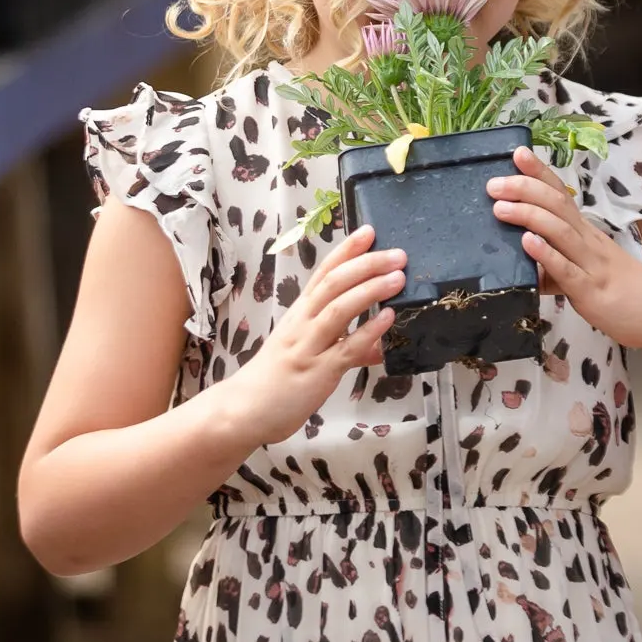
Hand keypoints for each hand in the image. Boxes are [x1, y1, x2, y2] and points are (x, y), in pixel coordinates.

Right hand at [225, 225, 405, 446]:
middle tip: (398, 254)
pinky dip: (368, 331)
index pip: (324, 272)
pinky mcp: (317, 371)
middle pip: (334, 283)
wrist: (243, 410)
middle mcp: (303, 323)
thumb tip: (377, 344)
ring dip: (370, 289)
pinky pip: (346, 348)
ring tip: (398, 278)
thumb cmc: (276, 380)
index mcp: (300, 313)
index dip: (347, 250)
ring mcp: (309, 345)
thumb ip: (345, 347)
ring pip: (339, 309)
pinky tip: (388, 319)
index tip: (368, 231)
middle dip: (367, 264)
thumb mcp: (309, 354)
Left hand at [488, 147, 641, 355]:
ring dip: (529, 216)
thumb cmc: (624, 290)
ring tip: (501, 208)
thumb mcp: (586, 269)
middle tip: (494, 184)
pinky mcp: (592, 291)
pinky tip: (528, 242)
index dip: (539, 173)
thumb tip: (523, 262)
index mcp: (586, 232)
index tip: (518, 153)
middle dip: (524, 189)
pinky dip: (546, 254)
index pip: (561, 194)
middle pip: (557, 205)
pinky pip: (567, 269)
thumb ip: (555, 264)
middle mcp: (588, 241)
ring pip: (560, 231)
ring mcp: (591, 264)